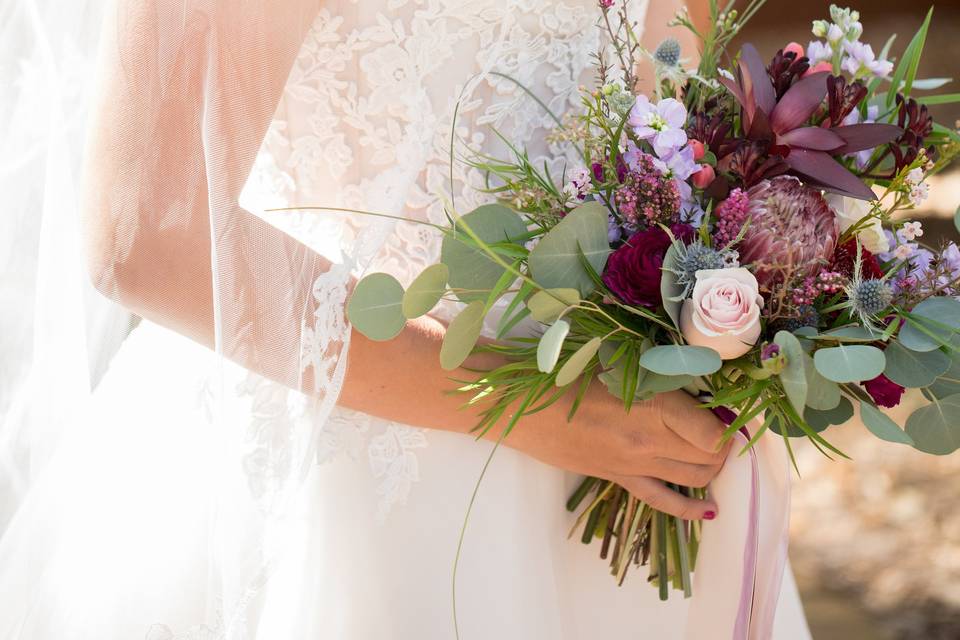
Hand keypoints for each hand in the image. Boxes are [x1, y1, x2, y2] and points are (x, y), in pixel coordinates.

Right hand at [506, 383, 730, 519]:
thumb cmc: (569, 376)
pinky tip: (710, 510)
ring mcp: (636, 465)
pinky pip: (663, 501)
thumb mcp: (621, 367)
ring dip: (711, 468)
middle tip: (721, 429)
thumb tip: (693, 390)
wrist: (527, 409)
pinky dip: (690, 508)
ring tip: (714, 455)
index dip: (728, 425)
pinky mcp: (621, 478)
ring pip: (694, 477)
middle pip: (709, 456)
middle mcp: (651, 441)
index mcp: (654, 407)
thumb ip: (658, 380)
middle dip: (723, 446)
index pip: (713, 432)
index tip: (727, 412)